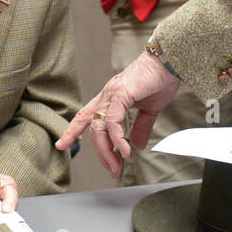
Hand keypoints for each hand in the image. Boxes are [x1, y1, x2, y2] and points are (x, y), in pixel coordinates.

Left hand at [57, 53, 180, 177]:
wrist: (170, 62)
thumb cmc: (160, 80)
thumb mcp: (149, 110)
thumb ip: (140, 127)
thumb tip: (136, 145)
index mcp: (111, 98)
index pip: (85, 116)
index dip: (72, 130)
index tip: (62, 145)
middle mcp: (107, 95)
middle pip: (93, 129)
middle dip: (100, 153)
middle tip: (113, 170)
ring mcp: (112, 94)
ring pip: (99, 128)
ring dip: (107, 150)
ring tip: (118, 165)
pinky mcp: (121, 94)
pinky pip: (113, 121)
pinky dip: (117, 139)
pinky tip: (125, 150)